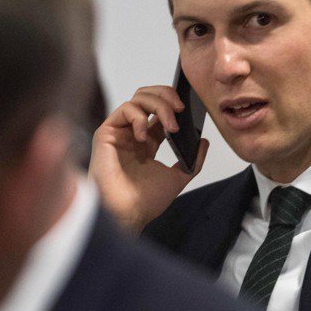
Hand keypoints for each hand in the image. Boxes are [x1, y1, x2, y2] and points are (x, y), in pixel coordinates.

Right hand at [88, 86, 208, 232]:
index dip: (174, 104)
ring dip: (159, 105)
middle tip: (181, 108)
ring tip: (171, 125)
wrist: (128, 215)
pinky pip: (125, 109)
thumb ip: (193, 161)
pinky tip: (144, 136)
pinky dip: (139, 116)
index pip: (159, 109)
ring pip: (138, 98)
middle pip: (148, 96)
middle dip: (167, 95)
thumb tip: (204, 142)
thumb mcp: (178, 178)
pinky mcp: (106, 133)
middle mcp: (133, 133)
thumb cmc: (145, 201)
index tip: (188, 110)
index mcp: (147, 141)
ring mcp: (120, 132)